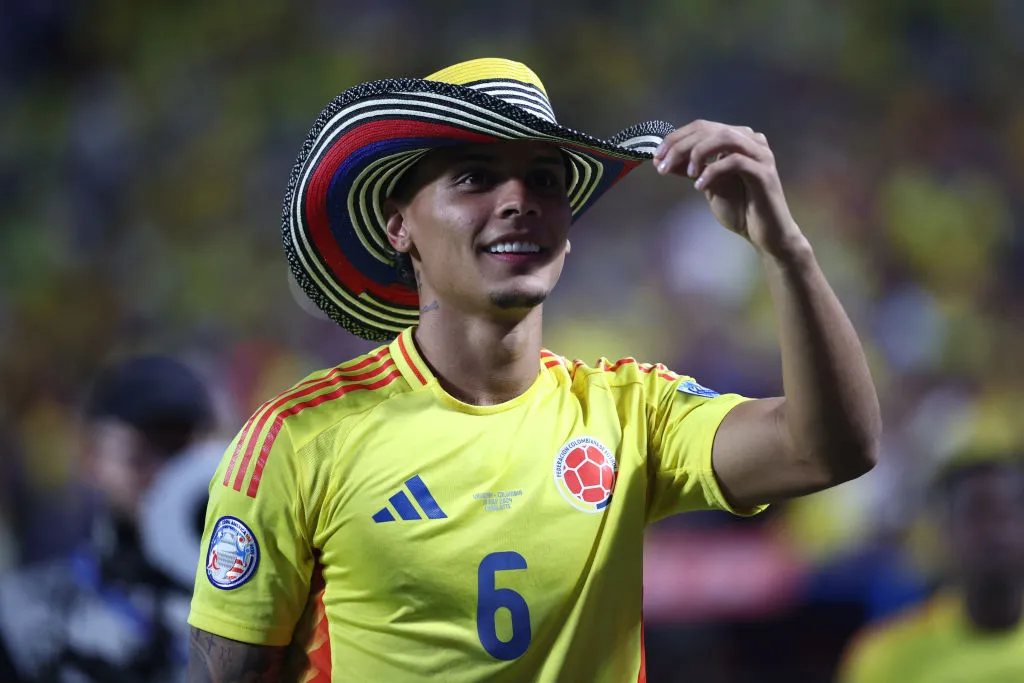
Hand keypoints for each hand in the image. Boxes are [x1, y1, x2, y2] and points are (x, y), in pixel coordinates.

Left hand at [653, 120, 806, 259]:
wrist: (764, 234)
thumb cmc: (739, 209)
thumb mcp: (707, 185)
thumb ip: (689, 169)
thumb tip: (660, 159)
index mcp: (737, 139)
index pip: (701, 127)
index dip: (675, 139)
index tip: (655, 157)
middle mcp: (751, 140)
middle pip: (709, 129)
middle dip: (680, 146)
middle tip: (662, 165)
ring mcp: (760, 154)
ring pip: (724, 138)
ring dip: (698, 153)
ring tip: (687, 173)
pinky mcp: (764, 172)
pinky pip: (735, 162)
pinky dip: (713, 171)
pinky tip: (699, 187)